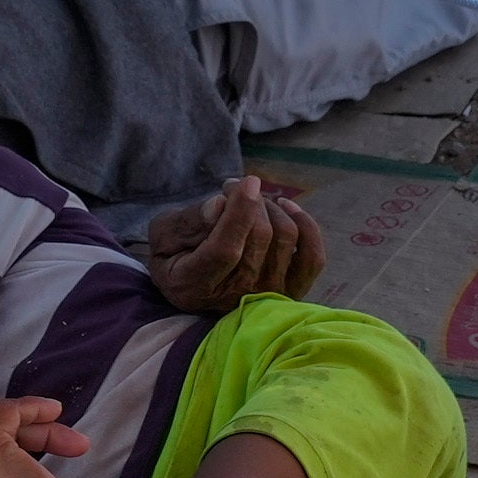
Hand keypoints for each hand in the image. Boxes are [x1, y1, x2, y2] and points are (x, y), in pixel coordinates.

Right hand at [146, 174, 320, 319]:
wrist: (193, 282)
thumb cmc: (175, 253)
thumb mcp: (164, 233)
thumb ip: (189, 221)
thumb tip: (220, 205)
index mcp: (195, 285)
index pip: (226, 249)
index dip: (240, 211)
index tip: (246, 181)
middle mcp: (234, 297)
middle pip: (260, 236)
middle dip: (251, 200)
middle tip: (234, 187)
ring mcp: (266, 296)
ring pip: (285, 237)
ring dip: (271, 207)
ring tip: (251, 200)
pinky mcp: (290, 292)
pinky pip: (313, 256)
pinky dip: (305, 224)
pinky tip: (286, 207)